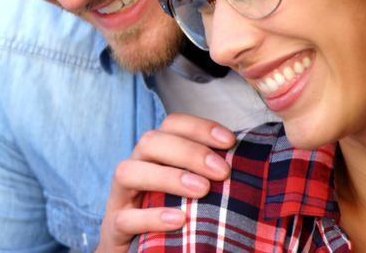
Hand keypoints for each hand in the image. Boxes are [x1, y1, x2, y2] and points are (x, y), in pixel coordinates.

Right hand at [95, 113, 235, 252]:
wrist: (135, 250)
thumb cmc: (171, 214)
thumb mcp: (190, 190)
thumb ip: (209, 175)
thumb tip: (250, 163)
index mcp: (155, 155)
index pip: (171, 125)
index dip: (199, 127)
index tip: (229, 141)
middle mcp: (135, 168)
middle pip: (150, 141)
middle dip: (188, 152)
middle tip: (221, 171)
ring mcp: (120, 197)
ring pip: (128, 172)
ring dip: (167, 177)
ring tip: (201, 190)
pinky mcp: (114, 227)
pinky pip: (125, 218)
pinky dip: (151, 217)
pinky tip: (178, 219)